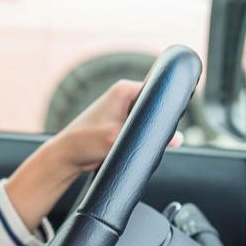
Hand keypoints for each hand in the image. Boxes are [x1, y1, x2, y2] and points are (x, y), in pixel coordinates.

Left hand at [5, 80, 181, 229]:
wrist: (66, 156)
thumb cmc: (85, 142)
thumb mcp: (120, 139)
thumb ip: (149, 137)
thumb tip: (178, 138)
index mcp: (124, 89)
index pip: (157, 91)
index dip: (165, 107)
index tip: (168, 122)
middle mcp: (123, 95)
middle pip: (154, 107)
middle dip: (156, 123)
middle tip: (150, 137)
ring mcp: (122, 110)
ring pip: (147, 121)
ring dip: (147, 133)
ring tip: (135, 142)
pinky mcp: (120, 124)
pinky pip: (138, 129)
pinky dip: (139, 138)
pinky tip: (133, 147)